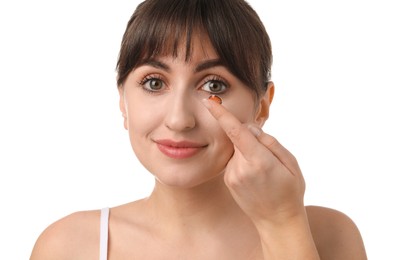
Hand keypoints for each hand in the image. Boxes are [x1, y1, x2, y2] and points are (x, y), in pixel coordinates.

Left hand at [202, 98, 305, 223]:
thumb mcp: (290, 162)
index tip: (209, 102)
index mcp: (259, 160)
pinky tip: (255, 177)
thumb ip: (269, 142)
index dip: (222, 114)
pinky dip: (244, 162)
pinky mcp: (228, 181)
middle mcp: (241, 167)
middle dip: (251, 139)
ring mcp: (232, 176)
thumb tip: (249, 129)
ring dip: (248, 152)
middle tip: (268, 158)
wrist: (277, 221)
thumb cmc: (289, 190)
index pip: (236, 131)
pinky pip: (235, 161)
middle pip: (240, 138)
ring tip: (263, 172)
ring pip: (237, 150)